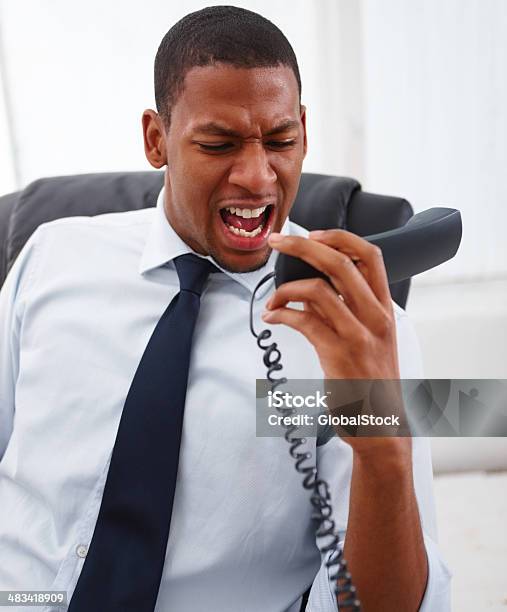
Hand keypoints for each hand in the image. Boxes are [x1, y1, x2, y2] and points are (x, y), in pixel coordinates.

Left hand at [263, 229, 406, 453]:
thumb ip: (350, 310)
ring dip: (284, 289)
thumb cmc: (371, 380)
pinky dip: (281, 314)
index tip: (312, 233)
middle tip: (277, 241)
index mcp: (385, 308)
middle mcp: (376, 316)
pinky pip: (303, 320)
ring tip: (272, 301)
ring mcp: (359, 335)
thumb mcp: (373, 338)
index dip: (339, 236)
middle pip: (339, 262)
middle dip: (301, 244)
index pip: (369, 255)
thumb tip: (312, 285)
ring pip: (317, 289)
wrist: (381, 424)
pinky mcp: (338, 353)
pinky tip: (273, 318)